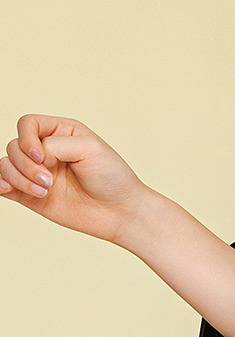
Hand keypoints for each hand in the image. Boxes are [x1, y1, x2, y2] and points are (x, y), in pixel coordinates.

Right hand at [0, 115, 147, 241]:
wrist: (120, 212)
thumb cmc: (112, 177)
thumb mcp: (90, 149)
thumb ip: (56, 145)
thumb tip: (32, 156)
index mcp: (61, 132)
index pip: (28, 124)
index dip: (27, 138)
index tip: (41, 156)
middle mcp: (46, 150)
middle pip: (14, 146)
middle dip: (26, 165)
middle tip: (50, 181)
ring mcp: (37, 173)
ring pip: (6, 165)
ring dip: (19, 178)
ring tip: (43, 191)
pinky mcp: (31, 195)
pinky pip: (4, 185)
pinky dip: (1, 185)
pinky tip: (7, 188)